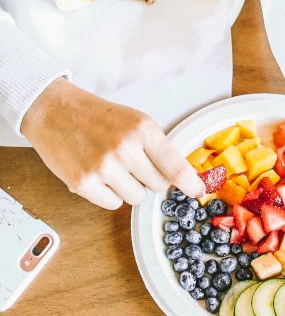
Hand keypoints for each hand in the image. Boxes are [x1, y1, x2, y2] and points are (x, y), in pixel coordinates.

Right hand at [21, 79, 204, 209]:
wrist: (55, 112)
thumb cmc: (98, 116)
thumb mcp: (135, 121)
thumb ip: (158, 147)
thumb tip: (182, 176)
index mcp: (143, 129)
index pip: (175, 166)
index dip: (190, 183)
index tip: (197, 191)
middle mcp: (125, 148)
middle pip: (158, 185)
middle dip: (150, 179)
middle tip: (133, 164)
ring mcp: (104, 167)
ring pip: (137, 197)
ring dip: (129, 188)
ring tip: (113, 167)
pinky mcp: (84, 183)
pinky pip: (113, 204)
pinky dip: (109, 194)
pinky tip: (98, 174)